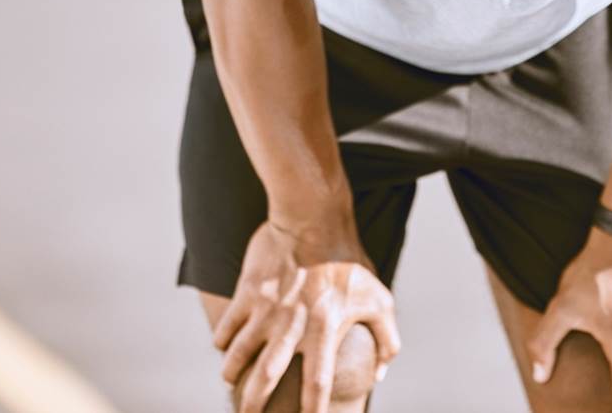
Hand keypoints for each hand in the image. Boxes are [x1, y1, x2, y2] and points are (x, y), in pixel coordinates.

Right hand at [213, 219, 400, 412]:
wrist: (311, 217)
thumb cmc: (350, 260)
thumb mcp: (380, 298)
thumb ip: (388, 339)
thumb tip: (381, 374)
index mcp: (326, 330)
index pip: (318, 383)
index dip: (312, 412)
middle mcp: (292, 326)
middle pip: (266, 378)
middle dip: (253, 403)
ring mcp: (265, 310)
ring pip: (238, 354)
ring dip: (232, 374)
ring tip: (231, 382)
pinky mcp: (247, 293)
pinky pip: (227, 326)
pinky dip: (223, 341)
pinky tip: (224, 347)